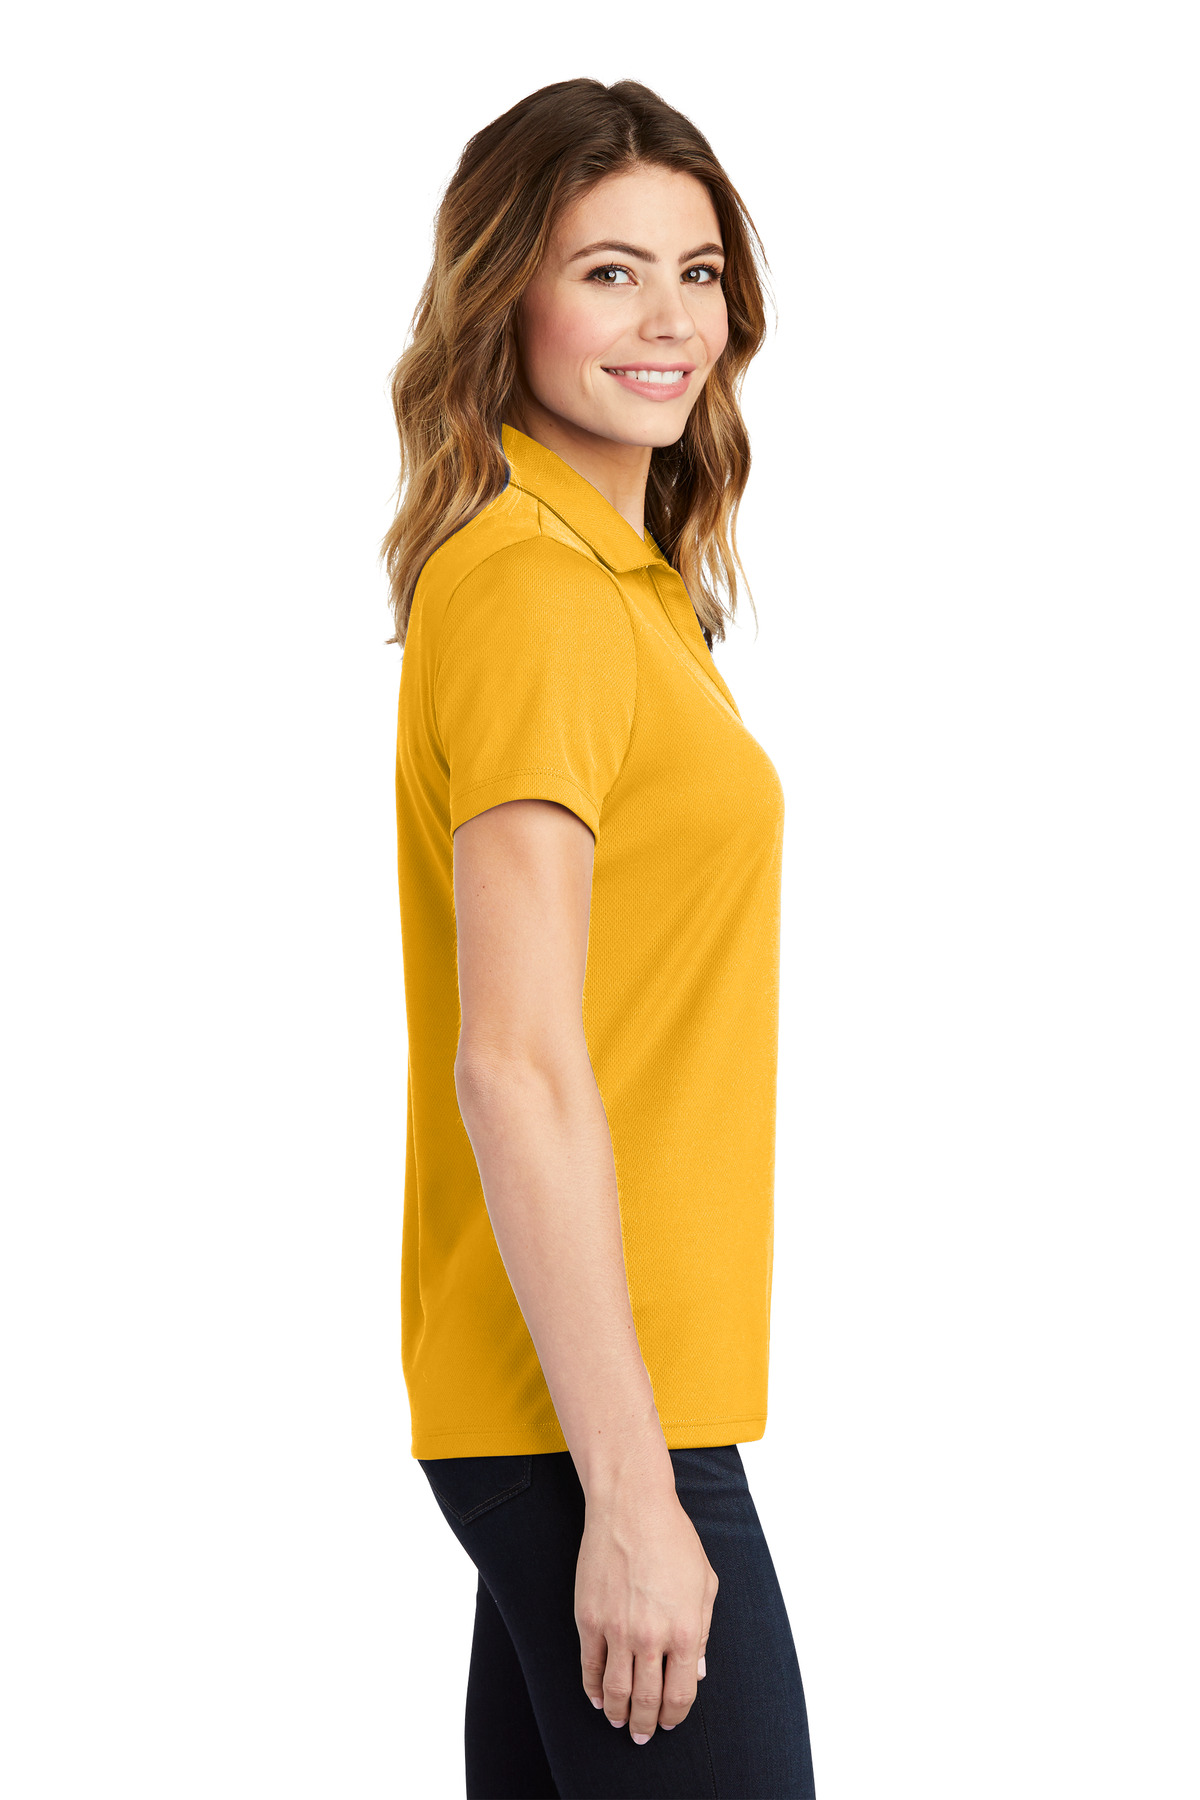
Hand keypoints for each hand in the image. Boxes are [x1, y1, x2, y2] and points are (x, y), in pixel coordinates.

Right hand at [574, 1478, 717, 1742]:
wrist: (631, 1507)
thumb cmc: (673, 1539)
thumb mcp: (704, 1583)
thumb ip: (703, 1631)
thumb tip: (697, 1671)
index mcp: (685, 1630)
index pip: (680, 1694)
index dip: (675, 1715)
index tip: (671, 1722)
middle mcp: (651, 1636)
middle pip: (647, 1701)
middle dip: (646, 1725)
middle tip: (643, 1735)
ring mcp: (616, 1630)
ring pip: (615, 1691)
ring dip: (617, 1714)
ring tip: (619, 1722)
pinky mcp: (588, 1618)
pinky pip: (589, 1666)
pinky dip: (592, 1688)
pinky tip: (596, 1697)